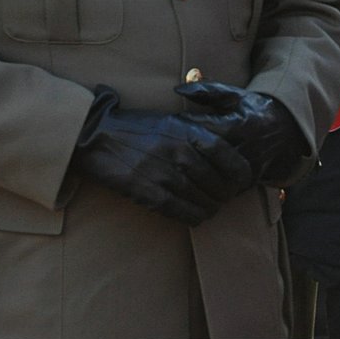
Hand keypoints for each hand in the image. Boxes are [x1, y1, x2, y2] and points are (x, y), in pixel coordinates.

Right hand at [71, 85, 253, 225]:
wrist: (96, 136)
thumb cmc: (138, 128)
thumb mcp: (172, 121)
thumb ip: (197, 133)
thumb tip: (226, 151)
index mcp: (186, 131)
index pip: (226, 154)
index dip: (239, 171)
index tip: (244, 180)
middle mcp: (178, 152)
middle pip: (216, 181)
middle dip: (225, 194)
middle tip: (226, 198)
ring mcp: (162, 172)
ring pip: (200, 199)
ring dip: (211, 207)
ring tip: (213, 209)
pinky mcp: (146, 191)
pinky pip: (178, 210)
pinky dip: (192, 217)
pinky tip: (197, 217)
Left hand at [176, 80, 309, 186]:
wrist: (283, 131)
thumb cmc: (252, 110)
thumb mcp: (233, 96)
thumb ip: (206, 90)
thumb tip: (177, 89)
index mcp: (239, 125)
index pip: (203, 130)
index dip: (183, 129)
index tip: (167, 128)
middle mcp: (244, 148)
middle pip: (206, 156)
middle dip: (184, 154)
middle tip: (164, 151)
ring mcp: (247, 168)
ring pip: (213, 175)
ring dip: (193, 173)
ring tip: (174, 168)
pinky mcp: (248, 182)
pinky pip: (222, 187)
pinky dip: (206, 185)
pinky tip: (189, 181)